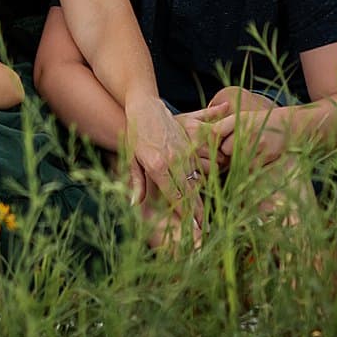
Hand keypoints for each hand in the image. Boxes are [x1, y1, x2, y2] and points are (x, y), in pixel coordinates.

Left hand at [123, 97, 203, 218]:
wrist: (146, 108)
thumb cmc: (134, 134)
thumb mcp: (131, 159)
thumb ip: (136, 183)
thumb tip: (134, 204)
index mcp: (158, 166)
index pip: (175, 196)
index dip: (185, 214)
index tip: (193, 228)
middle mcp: (174, 160)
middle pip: (189, 192)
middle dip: (197, 212)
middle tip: (205, 229)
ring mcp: (184, 152)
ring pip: (196, 181)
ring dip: (200, 200)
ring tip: (205, 217)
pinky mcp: (189, 146)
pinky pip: (198, 167)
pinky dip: (200, 182)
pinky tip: (201, 195)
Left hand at [205, 107, 289, 169]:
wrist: (286, 125)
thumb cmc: (260, 123)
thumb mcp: (242, 118)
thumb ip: (224, 127)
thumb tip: (207, 140)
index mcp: (238, 119)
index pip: (215, 132)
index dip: (213, 141)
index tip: (215, 146)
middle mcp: (246, 129)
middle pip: (225, 149)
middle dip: (227, 154)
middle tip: (233, 153)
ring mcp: (257, 142)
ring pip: (237, 160)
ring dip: (238, 162)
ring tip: (245, 155)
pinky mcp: (267, 154)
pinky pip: (250, 167)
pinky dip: (249, 168)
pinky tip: (254, 160)